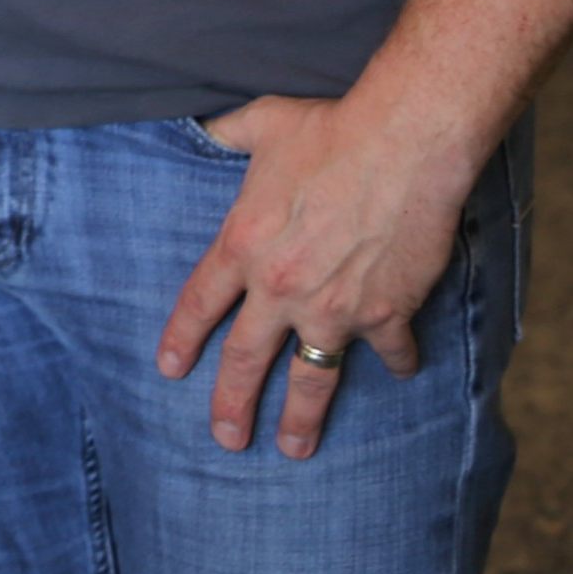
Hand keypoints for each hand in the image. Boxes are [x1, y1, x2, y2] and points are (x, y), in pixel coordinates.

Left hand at [156, 93, 470, 458]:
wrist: (402, 143)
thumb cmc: (330, 130)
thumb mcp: (262, 125)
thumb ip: (229, 134)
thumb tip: (206, 124)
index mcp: (242, 244)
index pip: (199, 302)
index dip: (182, 338)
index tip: (170, 371)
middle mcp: (281, 287)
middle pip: (247, 358)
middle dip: (232, 404)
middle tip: (225, 440)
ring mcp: (335, 308)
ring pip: (313, 378)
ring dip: (302, 418)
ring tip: (294, 449)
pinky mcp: (387, 313)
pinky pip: (390, 352)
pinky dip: (397, 364)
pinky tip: (400, 372)